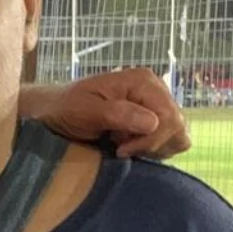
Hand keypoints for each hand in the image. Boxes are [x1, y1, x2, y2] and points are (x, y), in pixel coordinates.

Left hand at [26, 68, 191, 160]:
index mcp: (143, 81)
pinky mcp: (152, 119)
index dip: (149, 140)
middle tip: (120, 149)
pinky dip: (153, 149)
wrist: (54, 111)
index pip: (169, 117)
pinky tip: (130, 147)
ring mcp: (155, 105)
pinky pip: (169, 140)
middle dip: (151, 145)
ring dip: (154, 148)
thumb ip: (119, 114)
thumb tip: (153, 123)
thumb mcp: (86, 111)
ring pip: (178, 135)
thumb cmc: (66, 108)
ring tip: (125, 146)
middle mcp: (155, 90)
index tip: (120, 150)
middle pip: (177, 127)